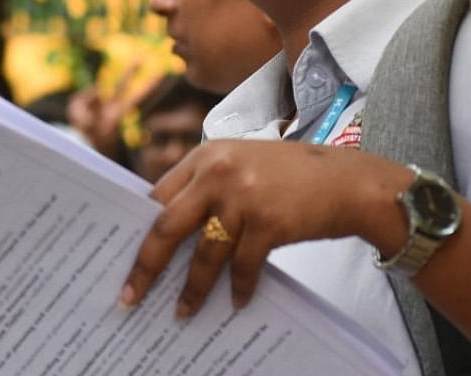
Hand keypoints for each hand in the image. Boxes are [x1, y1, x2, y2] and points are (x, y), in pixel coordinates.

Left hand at [119, 139, 410, 316]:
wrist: (349, 181)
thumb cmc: (290, 177)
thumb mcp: (239, 165)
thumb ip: (205, 187)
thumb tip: (166, 232)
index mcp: (204, 157)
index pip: (156, 197)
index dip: (137, 230)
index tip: (121, 257)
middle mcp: (217, 172)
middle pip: (166, 226)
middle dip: (146, 266)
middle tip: (129, 296)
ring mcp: (242, 196)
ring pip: (204, 254)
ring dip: (193, 289)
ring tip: (182, 313)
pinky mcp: (268, 222)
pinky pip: (242, 266)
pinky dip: (239, 288)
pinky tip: (237, 303)